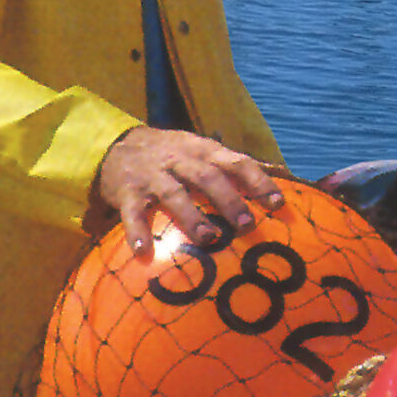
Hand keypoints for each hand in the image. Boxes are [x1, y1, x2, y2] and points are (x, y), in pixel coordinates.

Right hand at [97, 126, 285, 254]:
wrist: (117, 144)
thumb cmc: (172, 154)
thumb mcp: (201, 149)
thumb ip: (232, 164)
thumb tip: (278, 173)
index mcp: (203, 150)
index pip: (236, 162)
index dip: (258, 181)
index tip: (277, 203)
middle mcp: (179, 160)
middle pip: (208, 177)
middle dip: (229, 200)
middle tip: (247, 225)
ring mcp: (152, 176)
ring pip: (174, 194)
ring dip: (192, 216)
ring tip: (208, 238)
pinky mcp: (127, 193)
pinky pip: (133, 212)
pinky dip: (138, 231)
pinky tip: (144, 251)